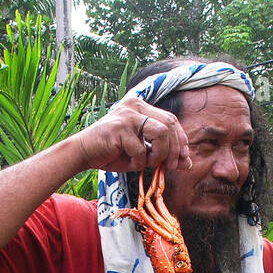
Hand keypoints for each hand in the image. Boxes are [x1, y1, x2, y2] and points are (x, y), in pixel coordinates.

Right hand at [73, 96, 192, 174]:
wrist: (84, 153)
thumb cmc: (112, 153)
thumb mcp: (142, 155)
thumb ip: (163, 155)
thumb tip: (187, 163)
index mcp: (142, 107)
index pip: (171, 120)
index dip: (181, 140)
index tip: (182, 159)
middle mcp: (136, 106)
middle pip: (170, 124)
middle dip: (175, 149)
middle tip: (171, 166)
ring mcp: (128, 115)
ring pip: (161, 133)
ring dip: (159, 154)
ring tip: (149, 163)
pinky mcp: (120, 128)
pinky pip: (141, 149)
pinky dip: (139, 162)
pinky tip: (130, 164)